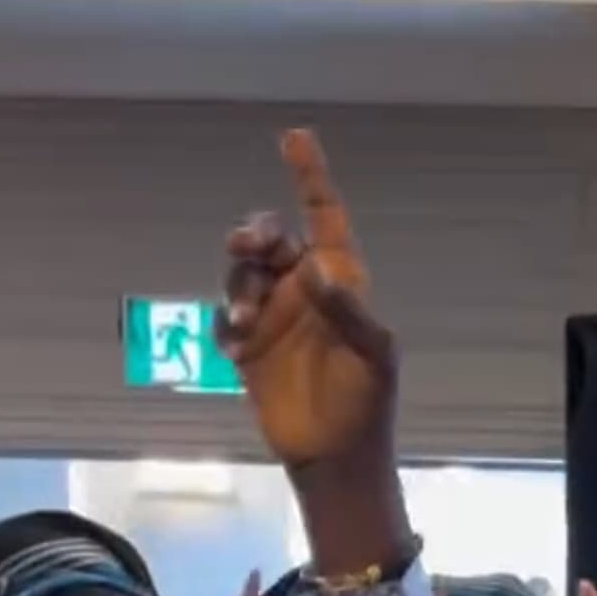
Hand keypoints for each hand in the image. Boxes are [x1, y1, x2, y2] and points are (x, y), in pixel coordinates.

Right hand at [217, 131, 400, 490]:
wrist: (336, 457)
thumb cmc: (366, 404)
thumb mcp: (372, 356)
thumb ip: (347, 310)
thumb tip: (314, 266)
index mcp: (340, 283)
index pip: (324, 218)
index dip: (309, 178)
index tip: (294, 138)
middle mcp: (304, 291)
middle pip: (269, 239)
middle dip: (253, 234)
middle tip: (247, 247)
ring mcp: (273, 317)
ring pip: (241, 275)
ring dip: (238, 286)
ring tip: (246, 320)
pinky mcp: (247, 347)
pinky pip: (223, 317)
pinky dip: (224, 322)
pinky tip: (236, 344)